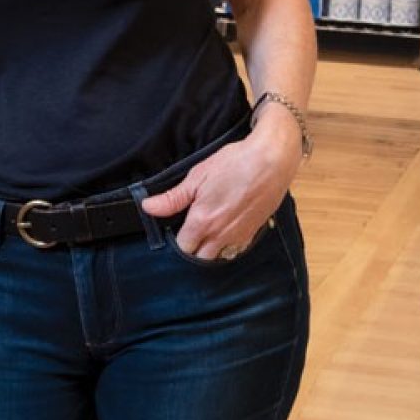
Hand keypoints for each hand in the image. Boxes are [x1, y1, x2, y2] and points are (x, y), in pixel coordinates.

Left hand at [140, 116, 300, 260]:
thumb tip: (147, 207)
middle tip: (191, 232)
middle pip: (200, 258)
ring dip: (210, 251)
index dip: (178, 240)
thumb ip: (173, 198)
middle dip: (193, 249)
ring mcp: (239, 236)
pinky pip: (236, 250)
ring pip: (219, 257)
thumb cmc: (234, 163)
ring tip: (208, 233)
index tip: (178, 228)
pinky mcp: (253, 232)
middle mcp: (220, 235)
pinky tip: (226, 231)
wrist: (272, 160)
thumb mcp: (198, 176)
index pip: (183, 247)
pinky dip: (228, 247)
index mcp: (202, 222)